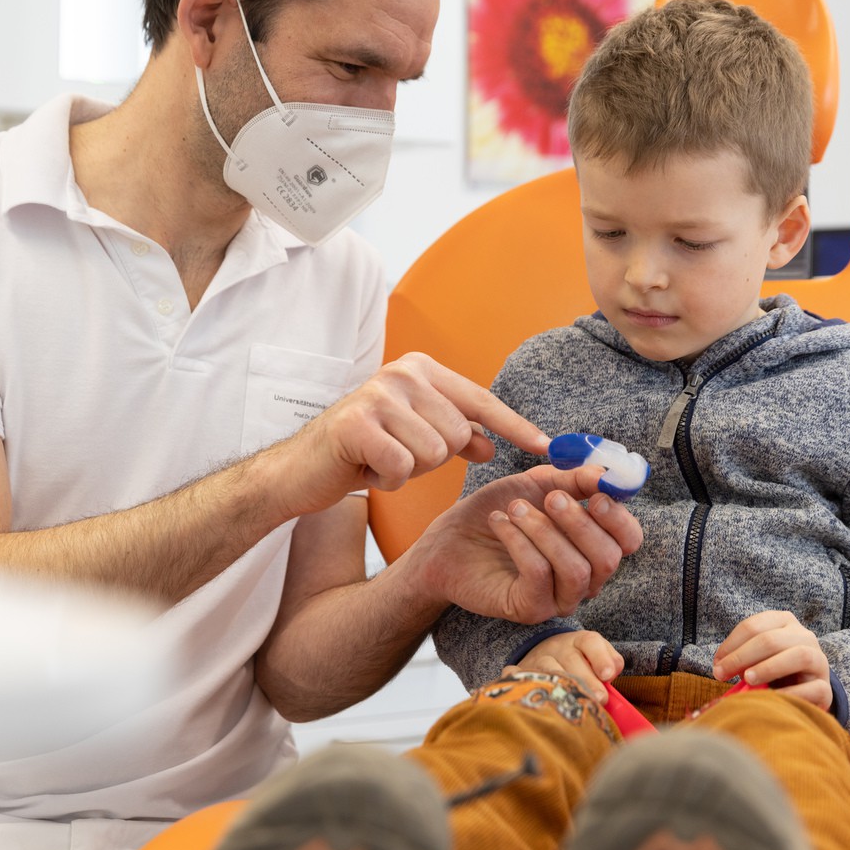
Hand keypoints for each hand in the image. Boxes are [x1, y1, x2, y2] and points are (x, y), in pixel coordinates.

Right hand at [269, 353, 549, 518]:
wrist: (302, 469)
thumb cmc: (362, 451)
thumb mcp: (415, 438)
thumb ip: (454, 434)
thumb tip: (492, 443)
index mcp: (420, 369)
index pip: (480, 400)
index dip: (514, 426)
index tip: (547, 447)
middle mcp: (402, 373)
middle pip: (458, 433)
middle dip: (434, 458)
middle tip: (399, 454)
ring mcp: (378, 394)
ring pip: (434, 452)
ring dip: (410, 469)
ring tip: (381, 459)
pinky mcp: (357, 423)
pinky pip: (402, 465)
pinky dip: (388, 480)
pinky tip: (367, 470)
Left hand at [410, 463, 642, 623]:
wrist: (449, 541)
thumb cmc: (498, 511)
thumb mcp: (536, 484)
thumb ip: (573, 478)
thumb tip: (606, 472)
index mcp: (592, 546)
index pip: (629, 541)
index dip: (619, 517)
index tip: (596, 493)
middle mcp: (583, 577)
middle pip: (608, 558)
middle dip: (580, 523)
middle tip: (550, 498)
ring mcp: (558, 597)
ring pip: (576, 570)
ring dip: (545, 531)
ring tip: (513, 508)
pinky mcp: (529, 609)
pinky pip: (540, 576)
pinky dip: (520, 542)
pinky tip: (499, 522)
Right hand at [511, 630, 622, 702]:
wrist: (541, 654)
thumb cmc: (578, 662)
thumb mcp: (596, 657)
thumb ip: (610, 662)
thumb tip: (613, 672)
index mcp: (579, 640)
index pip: (590, 642)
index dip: (600, 657)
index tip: (608, 675)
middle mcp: (558, 647)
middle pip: (571, 659)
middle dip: (587, 680)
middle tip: (600, 699)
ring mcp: (539, 659)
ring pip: (550, 670)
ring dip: (565, 687)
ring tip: (577, 704)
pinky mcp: (522, 672)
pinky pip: (524, 677)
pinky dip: (530, 685)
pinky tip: (541, 697)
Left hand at [712, 610, 831, 711]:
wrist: (807, 691)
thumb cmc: (774, 671)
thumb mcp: (757, 657)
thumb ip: (741, 658)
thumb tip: (719, 667)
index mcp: (784, 622)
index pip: (754, 626)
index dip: (731, 644)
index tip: (716, 664)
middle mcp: (804, 636)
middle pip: (771, 639)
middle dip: (741, 657)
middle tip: (721, 674)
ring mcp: (819, 660)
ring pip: (799, 656)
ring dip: (769, 668)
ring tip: (748, 680)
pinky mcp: (826, 687)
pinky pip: (813, 688)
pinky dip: (791, 693)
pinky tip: (773, 699)